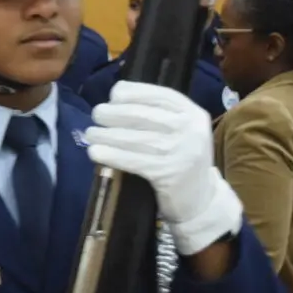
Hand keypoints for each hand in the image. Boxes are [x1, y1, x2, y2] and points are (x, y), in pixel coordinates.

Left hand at [84, 81, 242, 254]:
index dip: (134, 92)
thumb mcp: (179, 131)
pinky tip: (95, 152)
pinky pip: (133, 160)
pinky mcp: (169, 174)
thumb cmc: (181, 159)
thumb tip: (116, 94)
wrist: (201, 200)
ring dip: (106, 135)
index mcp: (193, 114)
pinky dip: (111, 155)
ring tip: (91, 134)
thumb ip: (158, 113)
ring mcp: (182, 153)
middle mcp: (191, 130)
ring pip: (135, 138)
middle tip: (96, 114)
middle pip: (144, 115)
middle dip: (114, 113)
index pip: (161, 95)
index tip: (113, 94)